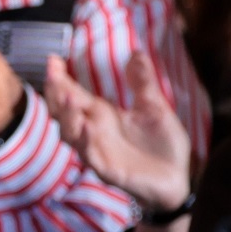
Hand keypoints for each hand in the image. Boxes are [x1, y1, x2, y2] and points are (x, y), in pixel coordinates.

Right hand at [43, 51, 190, 212]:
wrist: (178, 179)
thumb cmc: (162, 145)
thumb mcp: (155, 108)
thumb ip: (143, 83)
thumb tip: (137, 52)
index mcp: (100, 115)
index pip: (72, 93)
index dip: (60, 78)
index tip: (52, 59)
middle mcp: (92, 132)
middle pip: (62, 112)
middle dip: (55, 93)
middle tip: (52, 74)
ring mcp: (97, 152)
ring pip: (71, 135)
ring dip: (67, 116)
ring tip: (68, 97)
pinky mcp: (109, 171)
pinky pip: (91, 157)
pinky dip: (87, 143)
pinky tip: (88, 127)